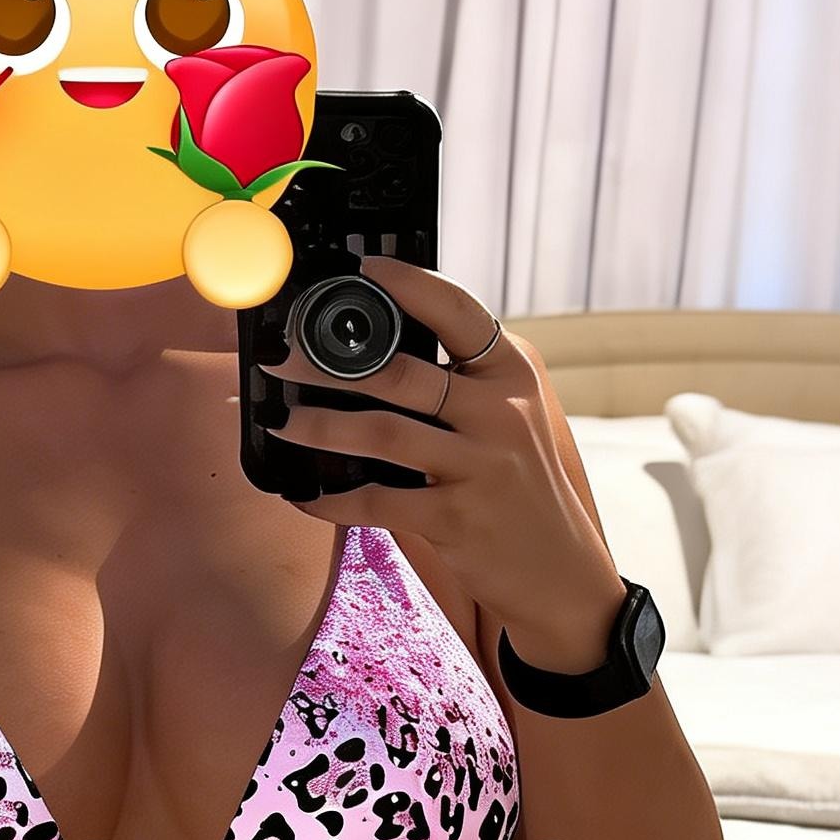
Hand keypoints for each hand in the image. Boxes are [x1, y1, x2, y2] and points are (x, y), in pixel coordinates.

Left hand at [268, 256, 627, 671]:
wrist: (558, 570)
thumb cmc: (520, 489)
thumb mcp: (512, 419)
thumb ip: (465, 384)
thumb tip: (382, 355)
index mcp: (512, 375)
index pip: (459, 312)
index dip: (410, 284)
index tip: (365, 269)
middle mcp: (499, 413)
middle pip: (401, 373)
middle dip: (328, 366)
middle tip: (282, 360)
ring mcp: (478, 466)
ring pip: (381, 433)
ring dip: (319, 428)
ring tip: (281, 423)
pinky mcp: (455, 518)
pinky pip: (376, 502)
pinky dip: (332, 500)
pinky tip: (305, 496)